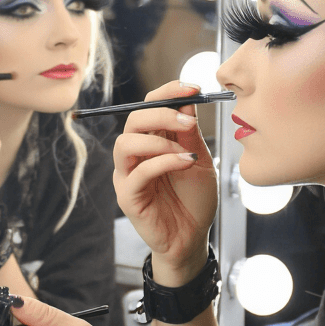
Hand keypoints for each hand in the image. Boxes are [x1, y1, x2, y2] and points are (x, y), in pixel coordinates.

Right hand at [112, 81, 217, 280]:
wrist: (193, 238)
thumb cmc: (195, 200)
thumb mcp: (198, 159)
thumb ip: (190, 133)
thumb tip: (188, 99)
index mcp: (152, 140)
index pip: (148, 105)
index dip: (168, 91)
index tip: (194, 88)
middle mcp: (135, 154)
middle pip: (133, 118)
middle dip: (161, 112)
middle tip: (189, 120)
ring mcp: (128, 175)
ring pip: (126, 142)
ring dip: (159, 140)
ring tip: (186, 151)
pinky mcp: (128, 196)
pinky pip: (138, 172)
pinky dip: (163, 162)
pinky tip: (185, 163)